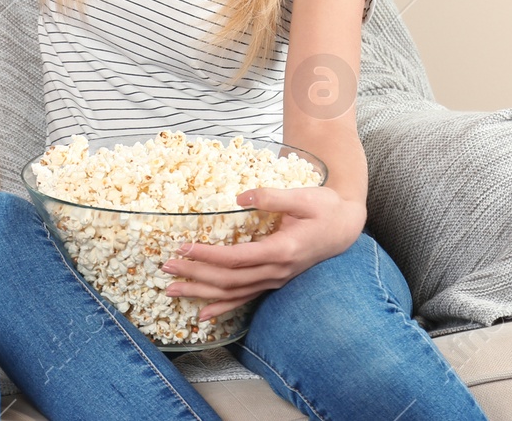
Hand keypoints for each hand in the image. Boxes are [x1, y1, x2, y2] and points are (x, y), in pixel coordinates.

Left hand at [158, 186, 365, 320]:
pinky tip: (202, 315)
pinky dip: (222, 307)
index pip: (238, 257)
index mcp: (283, 250)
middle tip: (166, 269)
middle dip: (195, 276)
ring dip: (201, 293)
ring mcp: (276, 279)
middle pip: (230, 280)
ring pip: (234, 293)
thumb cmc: (325, 208)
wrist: (345, 228)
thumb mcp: (303, 196)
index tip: (184, 247)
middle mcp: (278, 270)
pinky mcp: (274, 281)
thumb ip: (272, 197)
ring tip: (172, 290)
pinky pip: (245, 299)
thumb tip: (240, 196)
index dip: (209, 255)